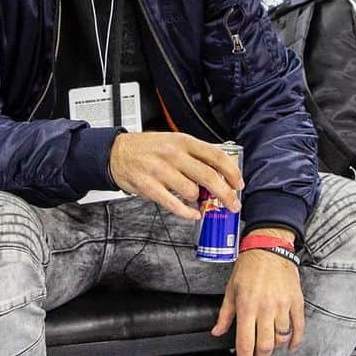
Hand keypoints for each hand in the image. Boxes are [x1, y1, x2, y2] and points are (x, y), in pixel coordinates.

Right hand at [108, 132, 242, 220]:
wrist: (116, 152)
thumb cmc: (147, 148)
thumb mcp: (173, 141)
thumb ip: (195, 154)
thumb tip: (220, 171)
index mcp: (182, 141)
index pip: (215, 155)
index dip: (231, 172)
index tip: (238, 183)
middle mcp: (173, 154)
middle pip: (208, 176)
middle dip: (225, 194)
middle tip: (232, 203)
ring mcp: (160, 171)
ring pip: (192, 192)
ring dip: (198, 200)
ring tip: (196, 199)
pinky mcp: (149, 187)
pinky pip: (174, 204)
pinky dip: (187, 213)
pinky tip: (192, 213)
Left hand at [212, 240, 304, 355]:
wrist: (270, 247)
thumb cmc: (249, 266)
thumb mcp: (231, 289)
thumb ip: (225, 314)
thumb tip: (216, 332)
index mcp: (246, 306)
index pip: (245, 342)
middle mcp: (265, 308)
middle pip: (265, 346)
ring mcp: (283, 306)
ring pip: (281, 338)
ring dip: (274, 348)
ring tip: (269, 346)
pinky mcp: (296, 302)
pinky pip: (298, 327)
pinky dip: (295, 341)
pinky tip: (289, 346)